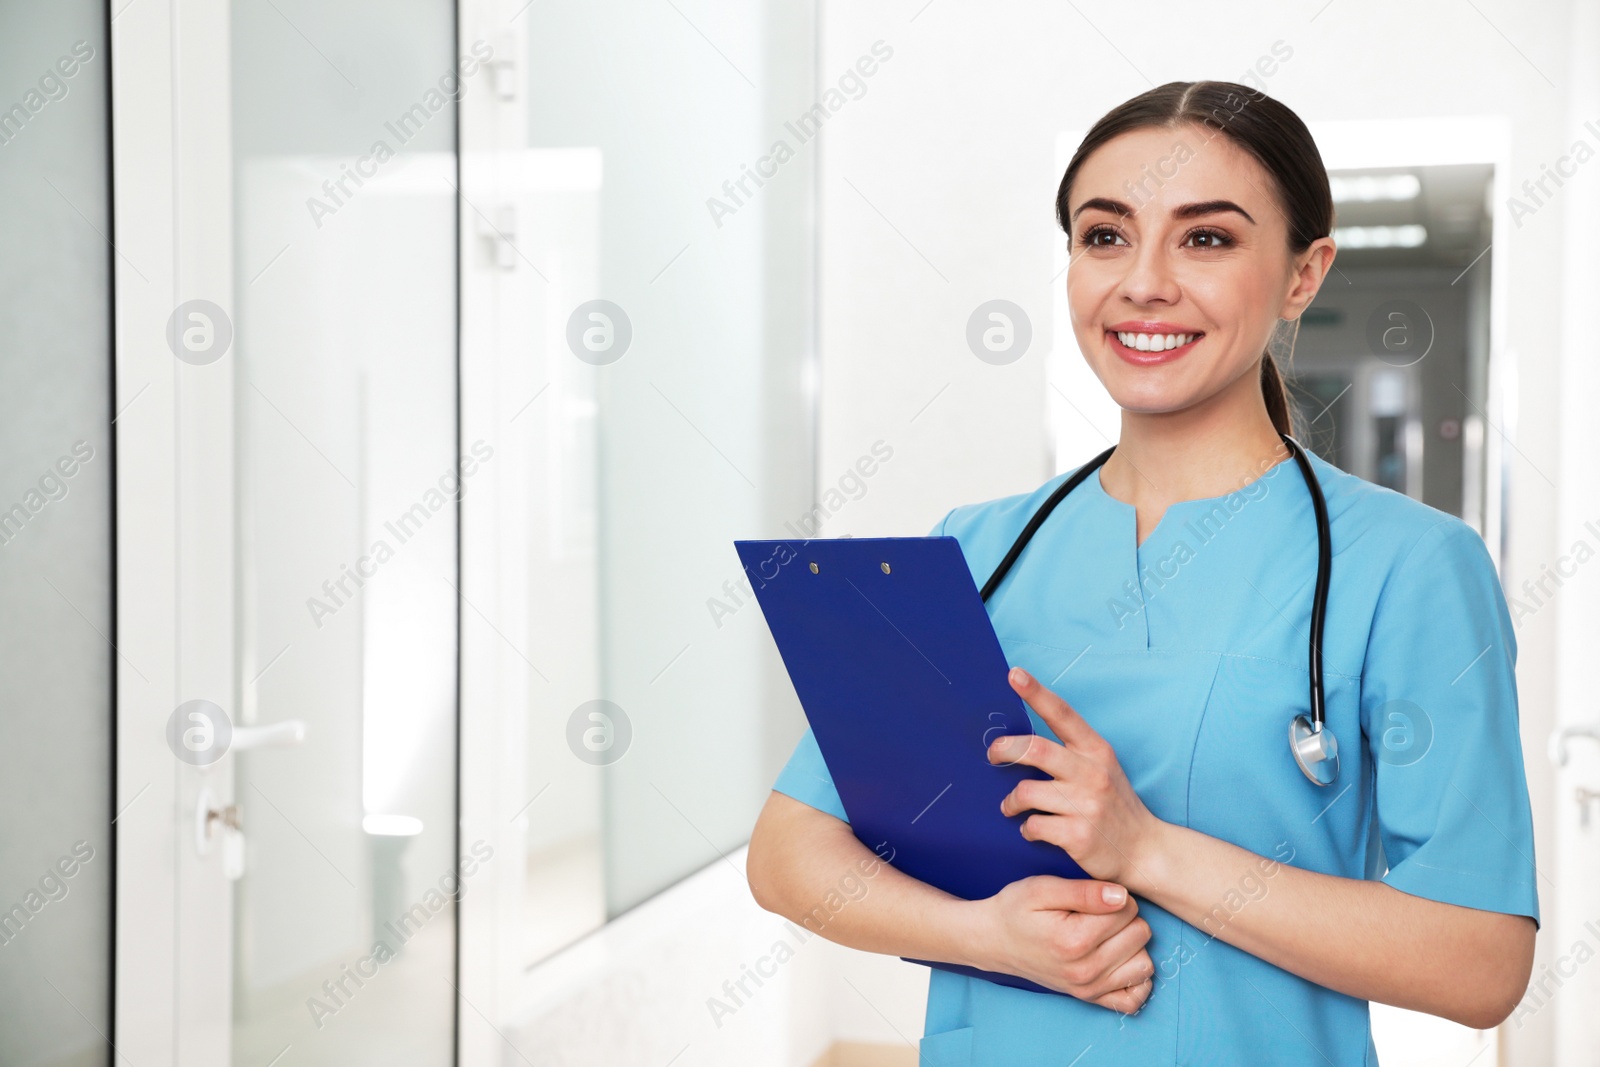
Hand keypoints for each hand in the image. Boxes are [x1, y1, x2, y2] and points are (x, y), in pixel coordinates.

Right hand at [967, 875, 1153, 1012]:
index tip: (1094, 896)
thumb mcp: (1042, 888)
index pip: (1127, 909)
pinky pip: (1134, 998)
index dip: (1114, 894)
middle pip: (1140, 934)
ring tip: (1108, 934)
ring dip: (1133, 945)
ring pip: (1144, 963)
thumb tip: (1122, 896)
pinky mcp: (1089, 998)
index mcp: (1073, 940)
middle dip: (1124, 917)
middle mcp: (1084, 970)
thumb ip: (1084, 891)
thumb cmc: (1016, 910)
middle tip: (1098, 914)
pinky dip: (1135, 978)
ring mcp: (1088, 988)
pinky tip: (1120, 960)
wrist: (993, 940)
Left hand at [988, 666, 1165, 887]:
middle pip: (1034, 749)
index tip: (1014, 674)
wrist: (1145, 850)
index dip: (1036, 692)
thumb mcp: (1102, 768)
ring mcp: (1086, 805)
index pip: (1062, 714)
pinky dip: (1027, 829)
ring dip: (1011, 801)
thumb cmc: (1115, 805)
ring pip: (1026, 792)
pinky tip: (1033, 830)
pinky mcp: (1079, 835)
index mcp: (1096, 750)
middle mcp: (1092, 773)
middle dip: (1004, 750)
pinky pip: (1033, 826)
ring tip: (1012, 807)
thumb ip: (1071, 751)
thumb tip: (1024, 739)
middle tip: (993, 756)